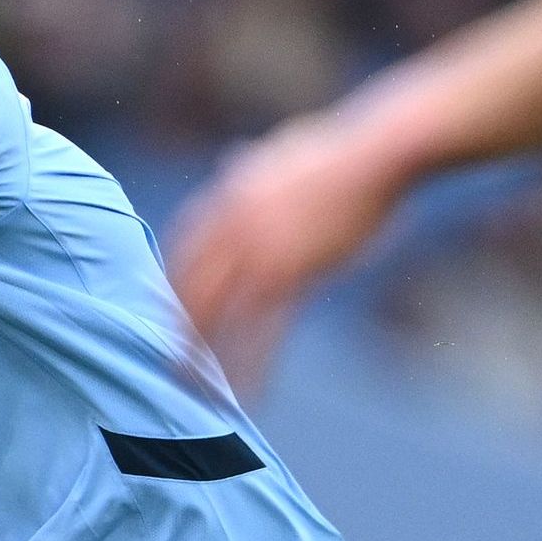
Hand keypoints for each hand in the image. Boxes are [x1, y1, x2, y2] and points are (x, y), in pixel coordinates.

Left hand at [167, 106, 415, 392]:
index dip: (173, 281)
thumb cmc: (339, 149)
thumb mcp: (279, 147)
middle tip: (170, 356)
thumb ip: (250, 162)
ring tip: (193, 385)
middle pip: (191, 285)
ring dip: (202, 353)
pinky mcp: (293, 275)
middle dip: (179, 324)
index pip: (184, 246)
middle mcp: (233, 226)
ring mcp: (260, 252)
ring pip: (218, 314)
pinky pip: (264, 331)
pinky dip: (252, 365)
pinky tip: (249, 392)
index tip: (166, 306)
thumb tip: (234, 157)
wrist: (375, 156)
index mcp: (227, 195)